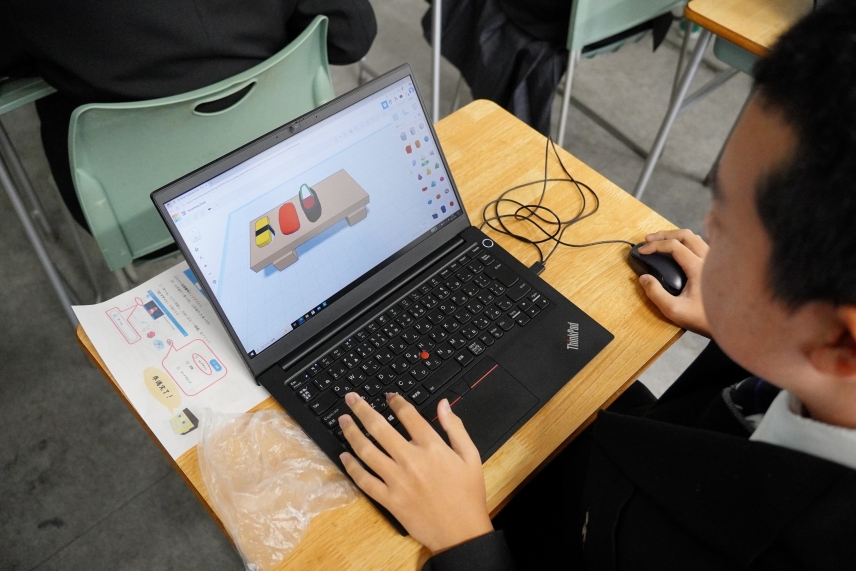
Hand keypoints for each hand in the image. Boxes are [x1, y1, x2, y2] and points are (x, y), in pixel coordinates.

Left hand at [338, 392, 492, 553]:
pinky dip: (352, 468)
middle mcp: (411, 460)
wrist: (461, 532)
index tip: (388, 395)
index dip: (395, 401)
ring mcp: (397, 480)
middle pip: (379, 428)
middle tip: (351, 399)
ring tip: (343, 420)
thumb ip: (455, 427)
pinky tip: (344, 456)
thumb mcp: (471, 456)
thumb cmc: (468, 495)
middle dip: (362, 410)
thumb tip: (444, 404)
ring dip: (352, 433)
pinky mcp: (389, 500)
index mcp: (432, 447)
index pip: (408, 415)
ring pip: (367, 451)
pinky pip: (365, 481)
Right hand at [638, 229, 710, 336]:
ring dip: (676, 236)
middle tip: (648, 239)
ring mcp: (714, 261)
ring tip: (662, 241)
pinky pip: (702, 245)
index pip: (673, 245)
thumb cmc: (703, 318)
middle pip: (685, 235)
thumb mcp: (674, 310)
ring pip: (695, 237)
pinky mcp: (716, 266)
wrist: (729, 324)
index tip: (642, 251)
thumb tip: (644, 278)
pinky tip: (680, 250)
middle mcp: (708, 259)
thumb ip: (656, 294)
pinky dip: (687, 242)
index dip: (654, 245)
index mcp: (698, 267)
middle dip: (664, 234)